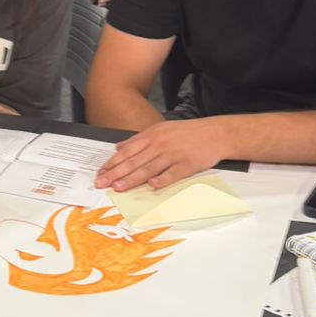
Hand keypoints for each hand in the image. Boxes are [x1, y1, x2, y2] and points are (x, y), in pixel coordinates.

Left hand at [94, 119, 224, 191]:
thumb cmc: (188, 132)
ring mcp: (173, 155)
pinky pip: (171, 174)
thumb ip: (138, 139)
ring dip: (132, 179)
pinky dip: (161, 180)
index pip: (126, 151)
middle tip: (101, 183)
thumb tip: (119, 146)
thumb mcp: (160, 129)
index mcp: (152, 135)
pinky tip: (151, 186)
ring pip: (148, 169)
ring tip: (118, 187)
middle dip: (115, 173)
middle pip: (134, 161)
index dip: (112, 163)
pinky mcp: (186, 165)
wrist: (215, 133)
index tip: (100, 173)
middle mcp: (160, 145)